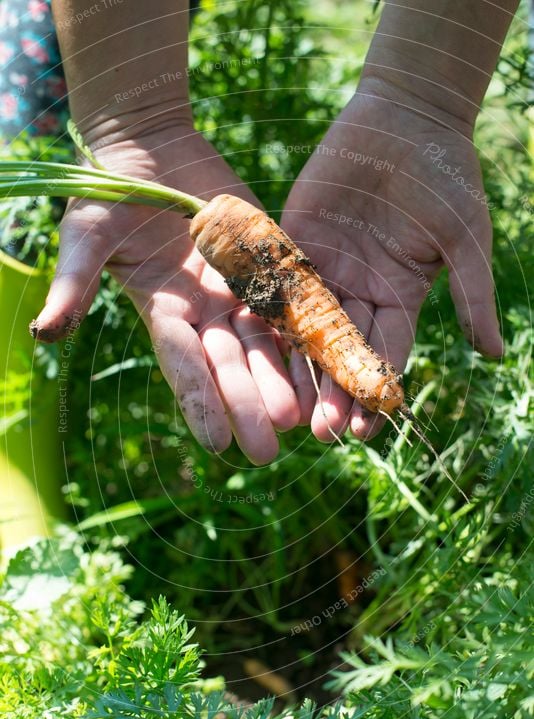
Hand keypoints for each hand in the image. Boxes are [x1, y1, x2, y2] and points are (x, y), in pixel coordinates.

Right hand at [32, 125, 298, 462]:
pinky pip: (291, 304)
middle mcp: (204, 313)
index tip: (217, 443)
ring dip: (283, 382)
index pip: (183, 365)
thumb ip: (75, 283)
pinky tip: (327, 365)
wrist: (152, 148)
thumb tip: (44, 333)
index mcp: (164, 313)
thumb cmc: (110, 192)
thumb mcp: (86, 235)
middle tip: (269, 451)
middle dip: (248, 406)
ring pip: (265, 345)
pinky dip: (307, 334)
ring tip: (303, 422)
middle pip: (230, 366)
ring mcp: (238, 292)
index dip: (200, 402)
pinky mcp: (265, 266)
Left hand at [281, 78, 502, 441]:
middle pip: (342, 351)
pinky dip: (266, 315)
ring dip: (298, 368)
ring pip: (306, 328)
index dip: (376, 390)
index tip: (367, 430)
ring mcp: (324, 269)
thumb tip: (493, 356)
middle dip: (333, 392)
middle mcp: (358, 292)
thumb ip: (471, 296)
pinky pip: (276, 284)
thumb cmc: (445, 177)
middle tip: (322, 433)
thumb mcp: (464, 239)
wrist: (405, 119)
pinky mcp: (293, 243)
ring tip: (288, 408)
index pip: (386, 353)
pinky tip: (254, 350)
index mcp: (399, 297)